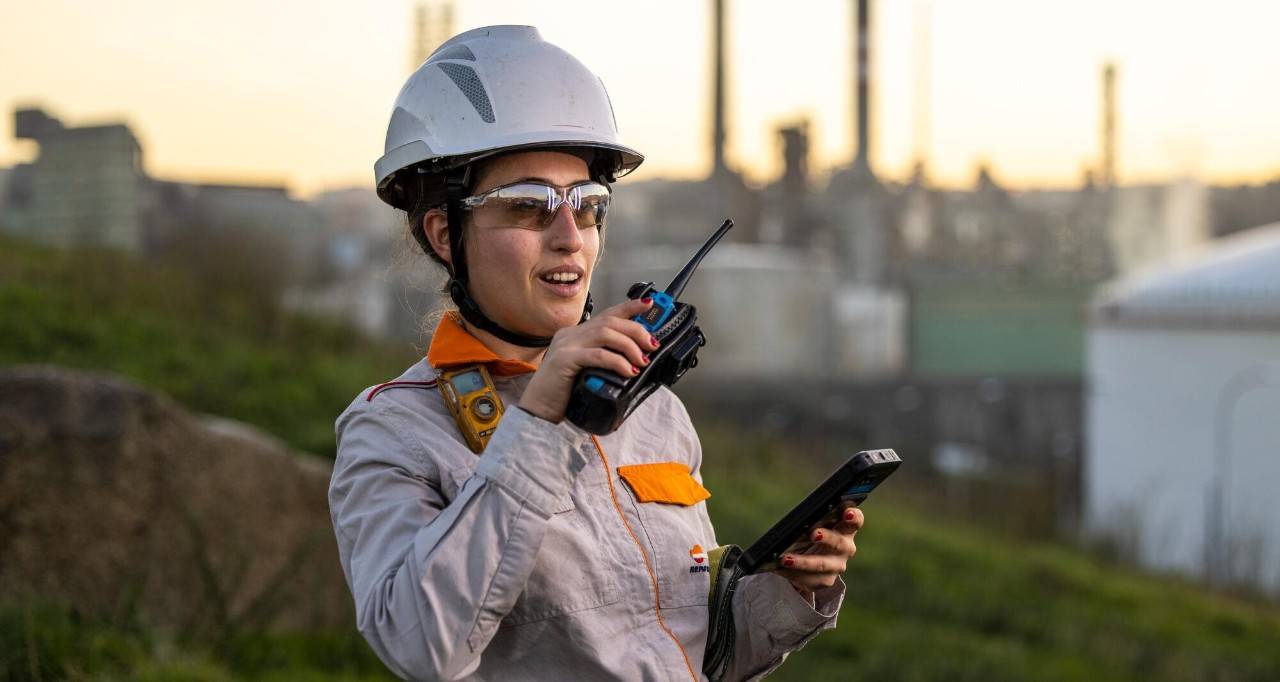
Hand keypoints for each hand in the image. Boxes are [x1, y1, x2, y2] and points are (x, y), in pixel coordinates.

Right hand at [518, 297, 658, 422]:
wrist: (538, 412)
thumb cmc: (564, 394)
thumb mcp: (588, 371)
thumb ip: (604, 360)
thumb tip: (637, 359)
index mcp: (575, 334)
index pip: (607, 314)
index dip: (629, 307)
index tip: (649, 304)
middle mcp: (570, 335)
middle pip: (610, 321)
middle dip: (636, 330)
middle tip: (651, 345)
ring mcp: (566, 346)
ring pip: (605, 333)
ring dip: (629, 345)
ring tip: (641, 360)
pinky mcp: (564, 360)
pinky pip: (597, 355)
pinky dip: (616, 361)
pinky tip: (627, 370)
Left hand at [775, 503, 863, 596]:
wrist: (805, 556)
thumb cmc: (808, 532)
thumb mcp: (810, 524)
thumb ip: (809, 520)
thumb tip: (793, 523)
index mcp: (845, 528)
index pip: (856, 520)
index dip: (853, 516)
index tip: (846, 512)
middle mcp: (846, 547)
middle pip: (840, 543)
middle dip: (827, 538)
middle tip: (814, 534)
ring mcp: (838, 566)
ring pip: (822, 564)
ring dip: (803, 562)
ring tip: (785, 559)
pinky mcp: (826, 580)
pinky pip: (810, 579)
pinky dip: (793, 573)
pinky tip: (779, 569)